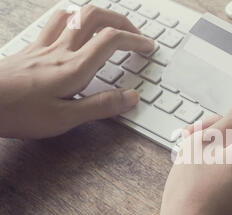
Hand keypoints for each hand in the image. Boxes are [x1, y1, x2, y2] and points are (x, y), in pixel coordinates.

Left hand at [0, 5, 153, 138]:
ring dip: (99, 14)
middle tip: (135, 34)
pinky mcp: (33, 48)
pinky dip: (73, 16)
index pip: (111, 40)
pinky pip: (55, 21)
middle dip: (121, 21)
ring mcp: (45, 46)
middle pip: (95, 17)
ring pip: (75, 13)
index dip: (135, 40)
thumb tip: (131, 97)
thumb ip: (101, 106)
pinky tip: (75, 25)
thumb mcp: (66, 119)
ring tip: (111, 26)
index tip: (148, 47)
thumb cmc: (18, 112)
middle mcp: (61, 50)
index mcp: (74, 68)